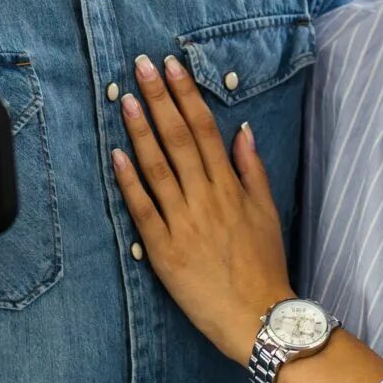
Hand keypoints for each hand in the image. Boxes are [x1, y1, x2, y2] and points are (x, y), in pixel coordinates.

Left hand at [111, 52, 293, 363]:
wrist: (257, 316)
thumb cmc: (263, 265)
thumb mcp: (267, 212)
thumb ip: (253, 170)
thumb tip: (241, 131)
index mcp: (231, 187)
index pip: (205, 129)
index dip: (186, 95)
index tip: (171, 67)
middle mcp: (207, 198)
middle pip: (179, 138)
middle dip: (159, 98)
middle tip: (141, 66)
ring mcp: (183, 222)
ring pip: (158, 167)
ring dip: (140, 130)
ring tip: (124, 99)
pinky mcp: (163, 249)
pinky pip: (142, 208)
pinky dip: (129, 180)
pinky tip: (115, 154)